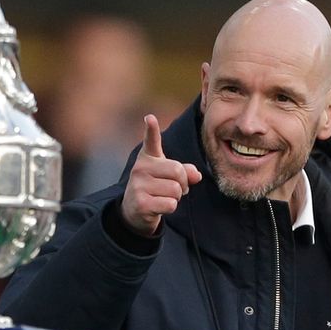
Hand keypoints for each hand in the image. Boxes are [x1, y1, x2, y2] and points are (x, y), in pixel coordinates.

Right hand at [120, 114, 201, 236]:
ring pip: (176, 189)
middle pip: (178, 171)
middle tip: (175, 188)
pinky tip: (159, 206)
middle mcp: (140, 168)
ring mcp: (138, 185)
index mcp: (148, 157)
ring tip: (164, 197)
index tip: (150, 118)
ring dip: (176, 197)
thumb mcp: (169, 176)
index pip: (151, 141)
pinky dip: (171, 207)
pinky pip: (170, 203)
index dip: (151, 129)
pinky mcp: (141, 202)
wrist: (135, 211)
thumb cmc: (156, 188)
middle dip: (183, 183)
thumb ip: (185, 171)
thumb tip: (196, 175)